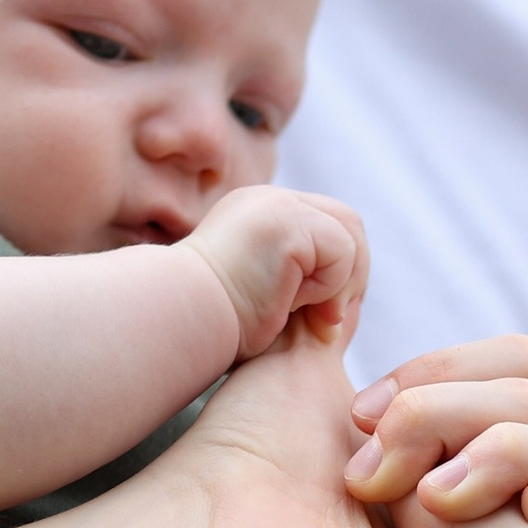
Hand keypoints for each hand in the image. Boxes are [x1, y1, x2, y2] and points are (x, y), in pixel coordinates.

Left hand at [143, 328, 527, 527]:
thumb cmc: (243, 464)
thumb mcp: (306, 361)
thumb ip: (335, 301)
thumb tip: (348, 250)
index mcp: (451, 462)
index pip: (526, 373)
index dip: (451, 370)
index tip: (360, 411)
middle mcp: (490, 520)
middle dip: (453, 415)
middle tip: (368, 473)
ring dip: (486, 457)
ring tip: (402, 509)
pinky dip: (526, 503)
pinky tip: (452, 520)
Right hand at [186, 185, 368, 356]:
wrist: (176, 320)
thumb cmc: (211, 326)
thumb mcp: (260, 295)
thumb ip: (294, 284)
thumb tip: (342, 304)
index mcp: (258, 215)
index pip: (325, 227)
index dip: (338, 270)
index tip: (324, 315)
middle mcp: (268, 201)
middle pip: (346, 222)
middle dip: (351, 274)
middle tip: (330, 319)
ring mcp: (277, 206)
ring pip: (348, 234)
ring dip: (340, 282)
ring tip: (313, 315)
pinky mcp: (288, 223)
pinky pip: (341, 250)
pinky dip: (329, 286)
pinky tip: (292, 305)